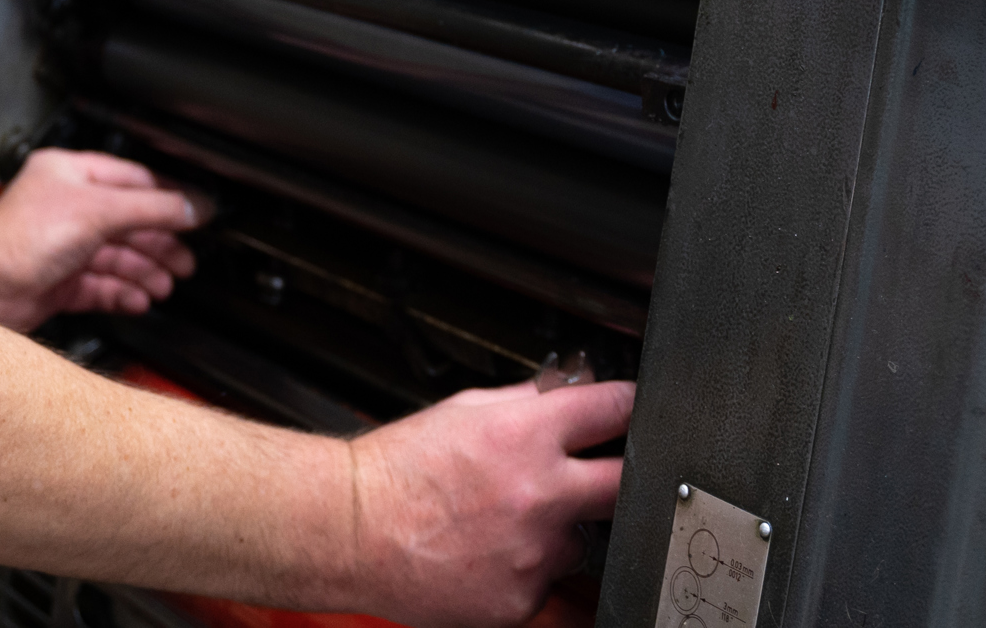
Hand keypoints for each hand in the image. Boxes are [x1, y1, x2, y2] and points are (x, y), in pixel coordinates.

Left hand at [0, 149, 206, 330]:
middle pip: (128, 223)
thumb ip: (152, 208)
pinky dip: (123, 293)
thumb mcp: (100, 211)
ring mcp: (63, 248)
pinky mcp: (59, 283)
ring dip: (145, 272)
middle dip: (159, 243)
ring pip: (116, 258)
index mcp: (72, 175)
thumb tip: (194, 206)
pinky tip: (140, 299)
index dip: (167, 199)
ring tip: (166, 284)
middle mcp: (67, 209)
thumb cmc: (20, 236)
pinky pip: (101, 287)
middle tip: (185, 259)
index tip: (196, 213)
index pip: (133, 182)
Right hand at [344, 378, 632, 627]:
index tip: (631, 411)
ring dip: (558, 529)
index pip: (615, 409)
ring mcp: (535, 552)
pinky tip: (490, 550)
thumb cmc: (399, 469)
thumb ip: (528, 399)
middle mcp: (540, 493)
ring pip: (582, 540)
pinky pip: (547, 580)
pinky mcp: (522, 597)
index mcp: (526, 435)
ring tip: (507, 520)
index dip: (629, 405)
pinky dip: (527, 567)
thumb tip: (572, 389)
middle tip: (595, 473)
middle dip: (619, 473)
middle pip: (626, 482)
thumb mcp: (464, 409)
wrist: (354, 530)